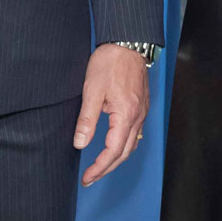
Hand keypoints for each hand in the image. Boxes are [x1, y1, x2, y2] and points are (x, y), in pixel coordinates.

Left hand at [74, 44, 151, 185]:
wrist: (127, 43)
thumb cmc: (110, 63)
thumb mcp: (92, 90)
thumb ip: (87, 119)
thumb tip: (80, 143)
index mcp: (126, 115)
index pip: (113, 151)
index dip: (100, 167)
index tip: (87, 177)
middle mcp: (138, 116)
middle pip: (125, 152)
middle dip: (108, 168)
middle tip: (91, 177)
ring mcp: (142, 111)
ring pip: (132, 144)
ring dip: (117, 159)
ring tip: (101, 166)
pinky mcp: (141, 105)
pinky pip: (135, 133)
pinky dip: (124, 145)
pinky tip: (115, 145)